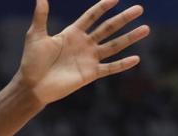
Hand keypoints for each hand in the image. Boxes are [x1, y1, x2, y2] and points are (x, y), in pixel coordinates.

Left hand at [17, 0, 148, 104]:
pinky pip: (109, 68)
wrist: (31, 86)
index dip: (103, 7)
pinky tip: (136, 58)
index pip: (91, 16)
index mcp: (72, 33)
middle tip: (139, 9)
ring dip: (130, 38)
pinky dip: (122, 64)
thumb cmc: (31, 62)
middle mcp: (84, 44)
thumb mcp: (36, 36)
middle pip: (108, 28)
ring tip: (146, 28)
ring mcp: (88, 58)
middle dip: (123, 19)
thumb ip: (41, 17)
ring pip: (113, 46)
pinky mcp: (90, 73)